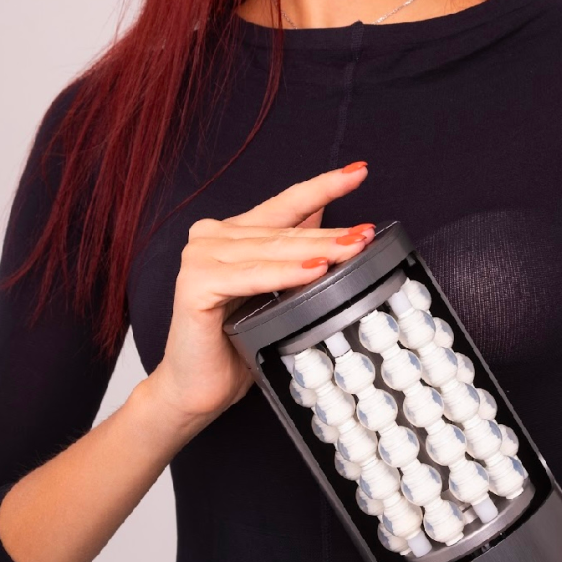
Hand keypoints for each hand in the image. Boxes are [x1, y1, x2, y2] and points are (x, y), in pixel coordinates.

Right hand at [149, 163, 373, 428]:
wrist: (196, 390)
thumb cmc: (234, 345)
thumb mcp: (276, 293)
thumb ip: (292, 252)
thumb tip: (329, 218)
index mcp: (231, 233)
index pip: (285, 204)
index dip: (323, 187)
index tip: (358, 171)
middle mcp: (211, 237)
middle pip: (283, 231)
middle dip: (330, 232)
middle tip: (367, 233)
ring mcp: (199, 257)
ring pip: (271, 251)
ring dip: (316, 250)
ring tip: (352, 249)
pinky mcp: (194, 284)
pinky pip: (250, 277)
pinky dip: (284, 275)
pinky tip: (314, 272)